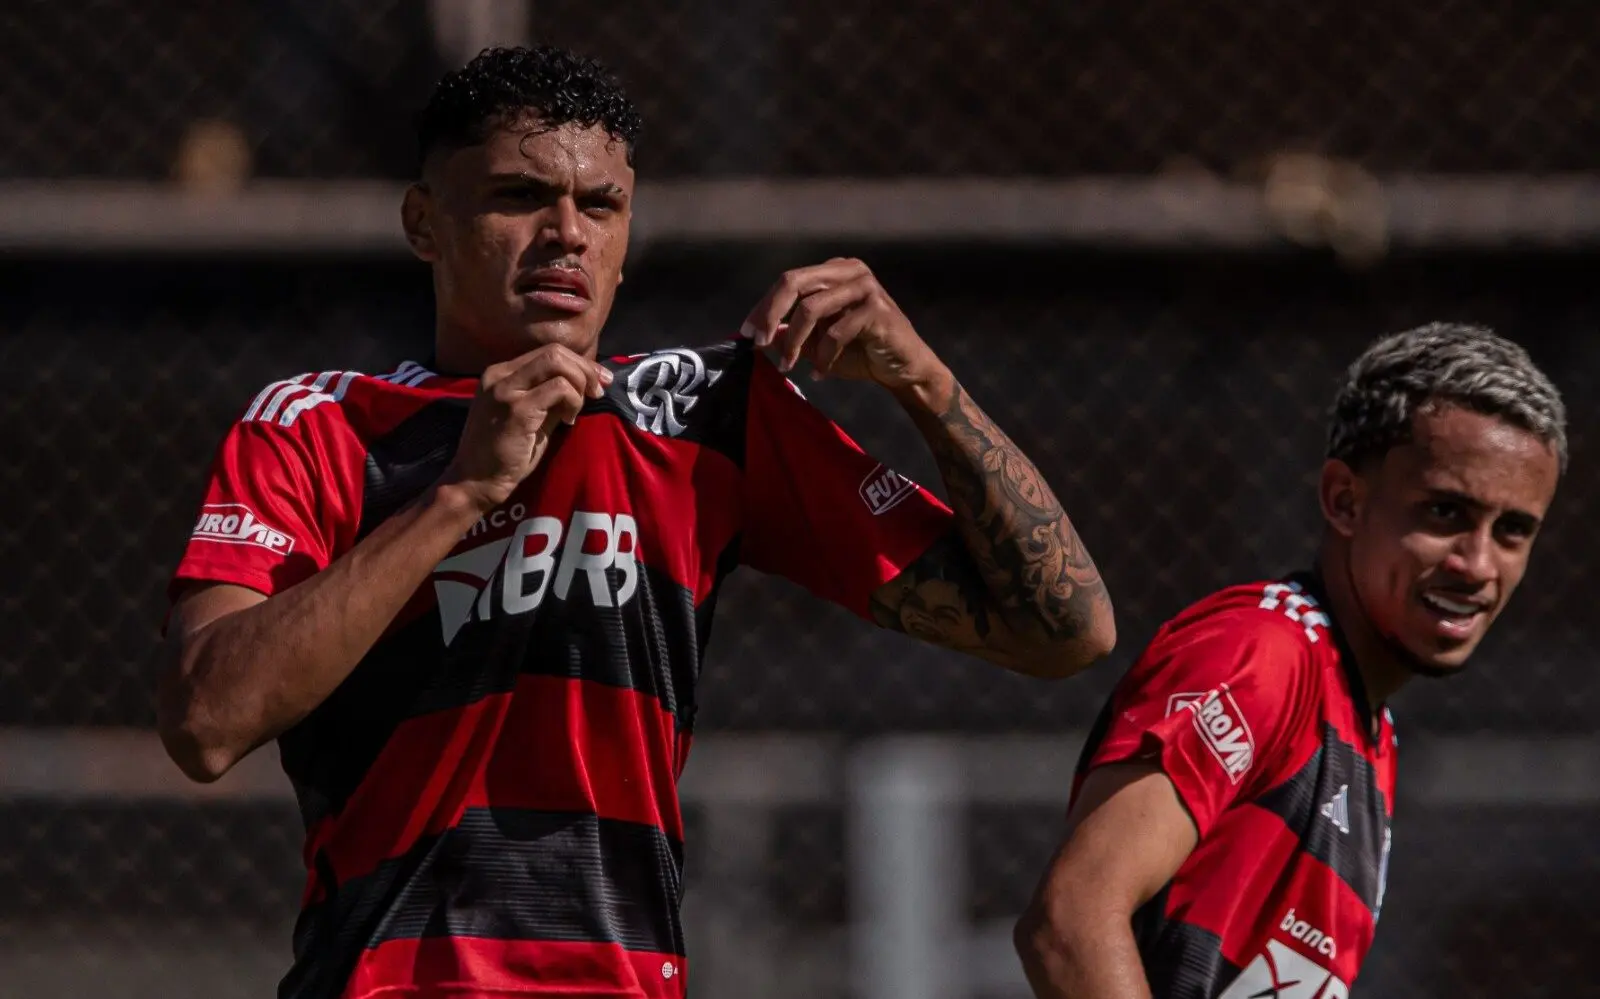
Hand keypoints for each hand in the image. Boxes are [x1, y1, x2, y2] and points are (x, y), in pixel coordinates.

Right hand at [440, 345, 611, 512]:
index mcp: (501, 373)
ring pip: (557, 363)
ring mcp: (506, 390)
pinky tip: (567, 421)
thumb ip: (551, 396)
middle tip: (598, 392)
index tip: (599, 380)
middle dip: (585, 369)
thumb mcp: (530, 416)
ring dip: (579, 385)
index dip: (580, 363)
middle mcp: (499, 374)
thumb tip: (585, 383)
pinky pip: (558, 388)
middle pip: (554, 352)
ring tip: (574, 412)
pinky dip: (572, 401)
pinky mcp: (516, 409)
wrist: (475, 481)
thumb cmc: (504, 454)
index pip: (548, 352)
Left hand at [740, 258, 951, 398]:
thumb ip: (792, 334)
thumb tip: (761, 334)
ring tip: (788, 366)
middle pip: (794, 282)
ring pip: (811, 308)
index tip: (746, 332)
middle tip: (757, 343)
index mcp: (835, 271)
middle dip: (770, 314)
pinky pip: (836, 332)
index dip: (764, 306)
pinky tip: (821, 373)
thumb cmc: (862, 353)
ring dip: (793, 342)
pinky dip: (823, 357)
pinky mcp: (878, 309)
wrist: (906, 370)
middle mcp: (850, 270)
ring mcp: (865, 286)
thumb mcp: (818, 344)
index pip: (788, 281)